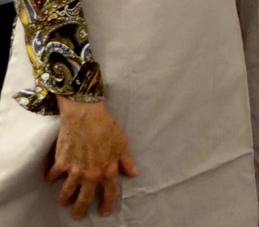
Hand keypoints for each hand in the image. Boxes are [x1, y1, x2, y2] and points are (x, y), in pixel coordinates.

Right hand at [46, 98, 138, 218]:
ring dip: (64, 198)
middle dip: (80, 209)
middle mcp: (90, 174)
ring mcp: (74, 170)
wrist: (86, 116)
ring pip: (66, 191)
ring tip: (63, 202)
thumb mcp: (122, 144)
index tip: (103, 212)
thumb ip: (127, 161)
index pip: (109, 193)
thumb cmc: (107, 128)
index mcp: (107, 171)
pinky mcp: (60, 163)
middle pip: (84, 198)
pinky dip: (51, 179)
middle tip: (77, 216)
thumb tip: (134, 173)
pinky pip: (53, 176)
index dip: (107, 204)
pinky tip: (50, 180)